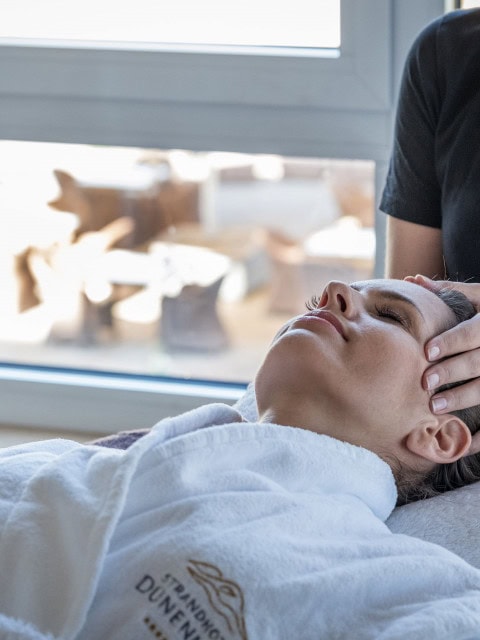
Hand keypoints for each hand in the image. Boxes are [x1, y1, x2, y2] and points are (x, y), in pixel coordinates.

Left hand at [406, 275, 479, 413]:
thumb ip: (452, 291)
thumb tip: (413, 280)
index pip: (472, 332)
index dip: (451, 342)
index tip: (427, 351)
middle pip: (478, 362)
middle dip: (451, 372)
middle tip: (425, 382)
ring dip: (461, 397)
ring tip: (434, 405)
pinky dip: (473, 414)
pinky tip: (455, 422)